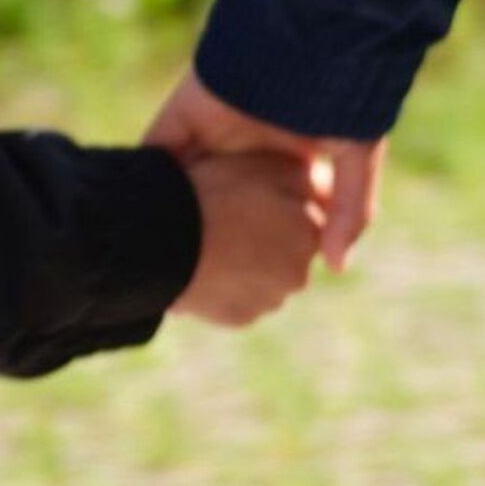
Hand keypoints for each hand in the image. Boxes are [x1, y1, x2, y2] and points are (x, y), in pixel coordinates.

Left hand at [146, 69, 385, 274]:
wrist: (307, 33)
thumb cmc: (342, 93)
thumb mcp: (359, 154)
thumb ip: (353, 211)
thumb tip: (338, 266)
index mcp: (290, 161)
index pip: (269, 211)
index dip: (260, 245)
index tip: (249, 279)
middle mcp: (247, 150)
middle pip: (222, 202)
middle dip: (209, 235)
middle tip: (197, 280)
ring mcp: (212, 131)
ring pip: (184, 181)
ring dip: (171, 212)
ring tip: (156, 255)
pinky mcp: (185, 116)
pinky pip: (156, 151)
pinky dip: (142, 178)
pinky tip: (133, 215)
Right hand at [174, 154, 324, 327]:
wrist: (159, 242)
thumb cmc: (209, 194)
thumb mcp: (262, 166)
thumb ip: (303, 177)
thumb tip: (325, 188)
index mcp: (309, 231)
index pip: (309, 216)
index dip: (279, 202)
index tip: (251, 196)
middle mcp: (299, 272)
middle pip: (289, 248)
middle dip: (269, 235)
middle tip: (228, 216)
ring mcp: (269, 300)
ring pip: (266, 275)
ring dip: (249, 261)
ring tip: (211, 240)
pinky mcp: (241, 319)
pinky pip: (240, 296)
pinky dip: (228, 283)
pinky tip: (203, 264)